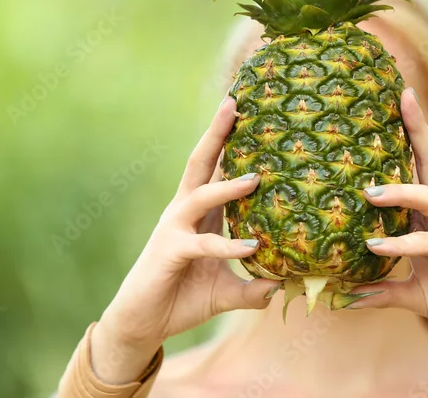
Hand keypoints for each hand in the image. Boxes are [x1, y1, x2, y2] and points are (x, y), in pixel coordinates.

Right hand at [91, 97, 280, 382]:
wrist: (142, 324)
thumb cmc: (182, 299)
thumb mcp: (227, 293)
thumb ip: (254, 288)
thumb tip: (285, 287)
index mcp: (200, 213)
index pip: (216, 167)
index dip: (229, 140)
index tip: (249, 110)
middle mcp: (184, 211)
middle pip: (200, 162)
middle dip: (217, 133)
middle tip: (235, 103)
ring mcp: (174, 229)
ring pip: (200, 196)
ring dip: (227, 185)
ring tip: (255, 177)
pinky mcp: (169, 252)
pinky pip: (202, 244)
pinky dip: (227, 246)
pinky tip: (251, 246)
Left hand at [350, 89, 427, 344]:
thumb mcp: (413, 295)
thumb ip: (381, 292)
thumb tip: (346, 295)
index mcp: (425, 217)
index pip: (413, 167)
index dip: (403, 138)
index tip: (386, 106)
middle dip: (416, 128)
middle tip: (401, 96)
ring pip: (427, 195)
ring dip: (397, 190)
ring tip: (368, 192)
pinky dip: (401, 243)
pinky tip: (375, 246)